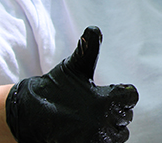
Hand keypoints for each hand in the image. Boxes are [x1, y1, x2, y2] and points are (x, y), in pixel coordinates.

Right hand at [5, 26, 138, 142]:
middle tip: (100, 106)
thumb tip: (94, 29)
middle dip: (116, 111)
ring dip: (112, 127)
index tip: (112, 92)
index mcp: (104, 98)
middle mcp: (102, 120)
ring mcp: (94, 137)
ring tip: (97, 119)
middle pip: (126, 116)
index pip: (131, 97)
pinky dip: (102, 139)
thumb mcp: (73, 66)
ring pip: (119, 134)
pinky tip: (92, 130)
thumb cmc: (55, 87)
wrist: (30, 113)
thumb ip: (88, 49)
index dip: (124, 94)